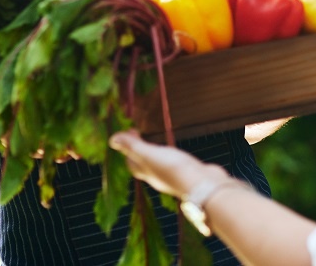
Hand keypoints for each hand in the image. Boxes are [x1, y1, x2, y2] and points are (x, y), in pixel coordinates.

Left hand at [109, 130, 224, 198]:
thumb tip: (112, 139)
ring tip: (156, 144)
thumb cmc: (175, 169)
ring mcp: (174, 177)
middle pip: (143, 165)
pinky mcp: (188, 175)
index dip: (128, 147)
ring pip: (159, 166)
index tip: (130, 130)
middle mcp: (158, 177)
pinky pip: (175, 165)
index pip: (131, 162)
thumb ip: (133, 147)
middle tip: (138, 133)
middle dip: (139, 150)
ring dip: (155, 155)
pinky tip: (177, 156)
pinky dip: (171, 158)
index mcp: (147, 172)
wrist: (203, 185)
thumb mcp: (150, 154)